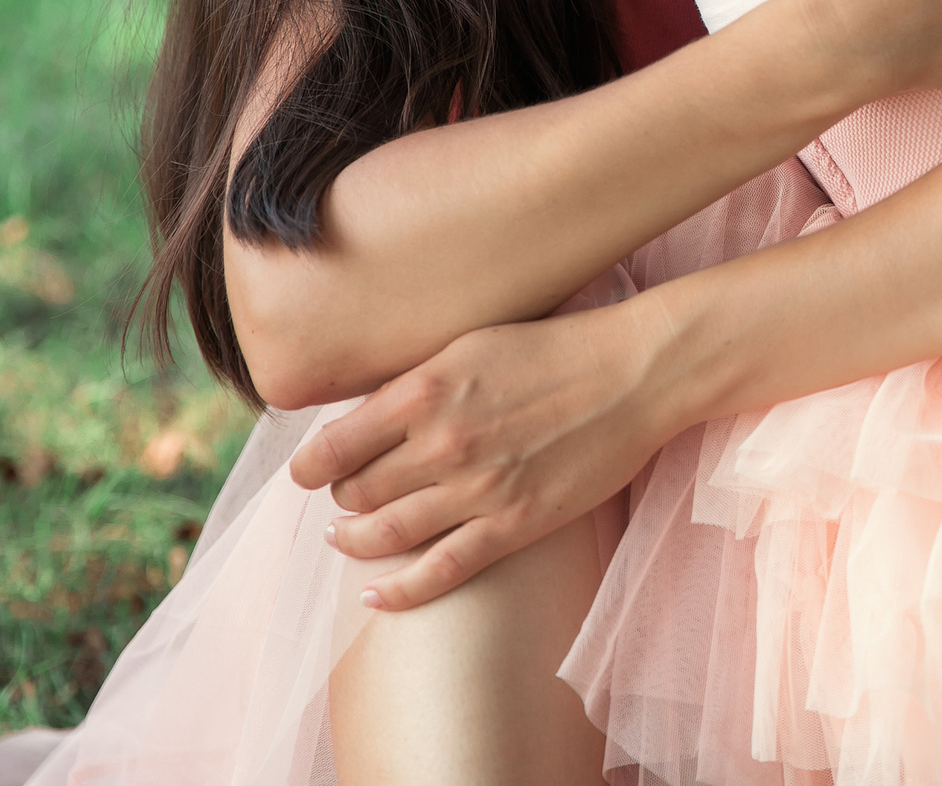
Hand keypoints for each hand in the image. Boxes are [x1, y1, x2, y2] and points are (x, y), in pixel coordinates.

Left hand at [288, 298, 674, 610]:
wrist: (635, 373)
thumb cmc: (557, 348)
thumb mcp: (470, 344)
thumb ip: (416, 383)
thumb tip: (365, 416)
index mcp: (424, 391)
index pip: (333, 446)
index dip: (308, 466)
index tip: (305, 472)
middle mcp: (442, 442)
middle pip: (356, 491)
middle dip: (340, 497)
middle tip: (344, 494)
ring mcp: (477, 489)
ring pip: (385, 533)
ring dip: (354, 540)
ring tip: (345, 537)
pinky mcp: (513, 525)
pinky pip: (440, 572)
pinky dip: (398, 591)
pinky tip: (374, 597)